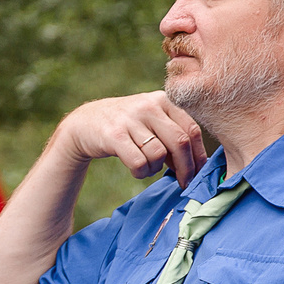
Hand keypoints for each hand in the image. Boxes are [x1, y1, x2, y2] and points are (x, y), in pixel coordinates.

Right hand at [61, 92, 204, 185]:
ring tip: (148, 168)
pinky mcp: (114, 135)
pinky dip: (141, 173)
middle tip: (184, 183)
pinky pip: (139, 162)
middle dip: (185, 168)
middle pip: (179, 142)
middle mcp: (148, 105)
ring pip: (158, 154)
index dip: (198, 156)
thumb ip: (173, 133)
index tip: (198, 173)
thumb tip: (198, 163)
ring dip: (156, 169)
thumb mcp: (152, 120)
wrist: (85, 122)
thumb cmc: (127, 127)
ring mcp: (130, 119)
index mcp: (163, 100)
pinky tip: (137, 170)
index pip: (191, 130)